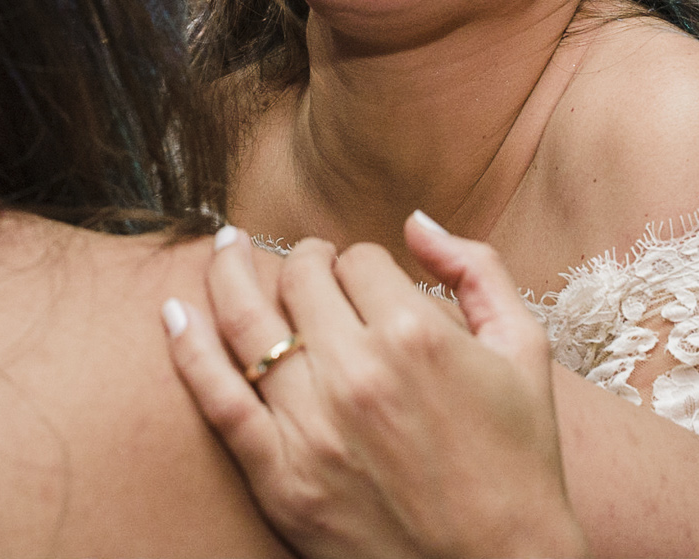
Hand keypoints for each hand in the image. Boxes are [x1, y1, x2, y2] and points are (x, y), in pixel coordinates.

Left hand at [165, 216, 585, 558]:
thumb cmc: (520, 460)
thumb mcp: (525, 349)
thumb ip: (477, 268)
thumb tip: (416, 221)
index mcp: (417, 334)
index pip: (361, 260)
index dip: (363, 263)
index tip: (366, 279)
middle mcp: (357, 372)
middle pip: (300, 279)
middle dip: (303, 260)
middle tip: (306, 264)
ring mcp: (312, 426)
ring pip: (248, 323)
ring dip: (229, 274)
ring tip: (224, 249)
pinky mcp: (280, 477)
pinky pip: (218, 398)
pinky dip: (188, 349)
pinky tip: (174, 313)